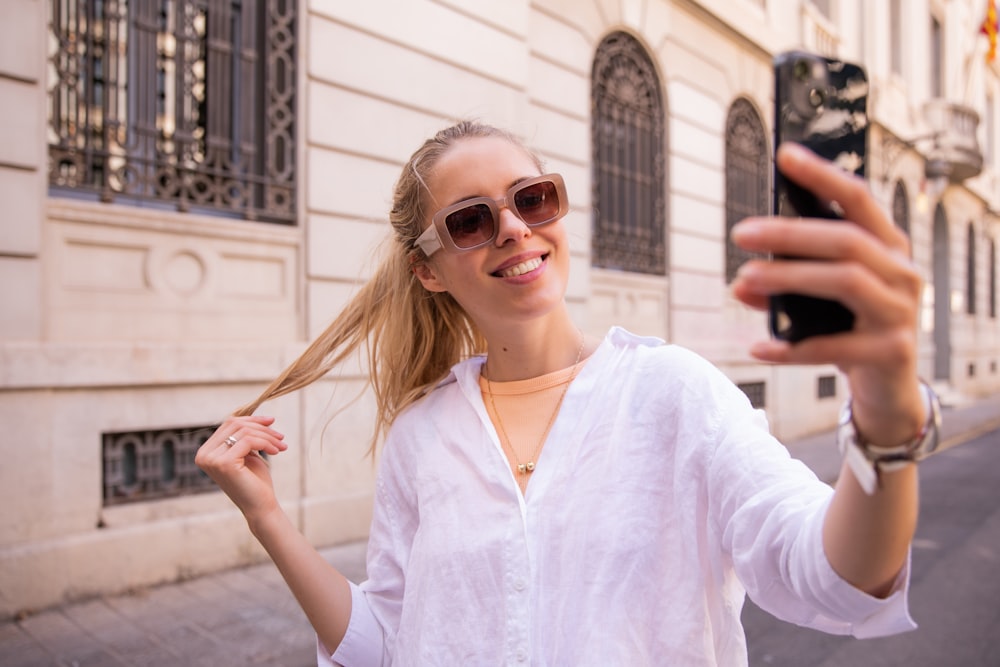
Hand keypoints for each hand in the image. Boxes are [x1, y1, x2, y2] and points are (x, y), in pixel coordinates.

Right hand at [195, 415, 288, 521]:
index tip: (272, 422)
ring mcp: (211, 459)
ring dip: (267, 436)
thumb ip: (245, 435)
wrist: (260, 507)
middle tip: (280, 437)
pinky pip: (248, 441)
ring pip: (244, 432)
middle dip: (261, 427)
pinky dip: (266, 443)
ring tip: (281, 446)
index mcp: (205, 451)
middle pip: (235, 424)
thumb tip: (257, 415)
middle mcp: (203, 455)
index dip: (252, 420)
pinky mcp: (224, 463)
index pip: (229, 424)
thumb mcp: (248, 453)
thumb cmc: (255, 481)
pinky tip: (276, 452)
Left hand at [730, 143, 922, 426]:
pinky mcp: (892, 351)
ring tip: (743, 279)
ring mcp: (901, 312)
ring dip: (788, 278)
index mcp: (887, 247)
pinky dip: (791, 348)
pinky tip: (758, 348)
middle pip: (845, 239)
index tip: (784, 154)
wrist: (887, 390)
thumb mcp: (818, 303)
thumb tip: (741, 280)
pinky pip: (834, 347)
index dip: (823, 174)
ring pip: (845, 280)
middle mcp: (902, 272)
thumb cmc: (850, 330)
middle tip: (740, 232)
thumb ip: (783, 286)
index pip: (858, 199)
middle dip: (789, 233)